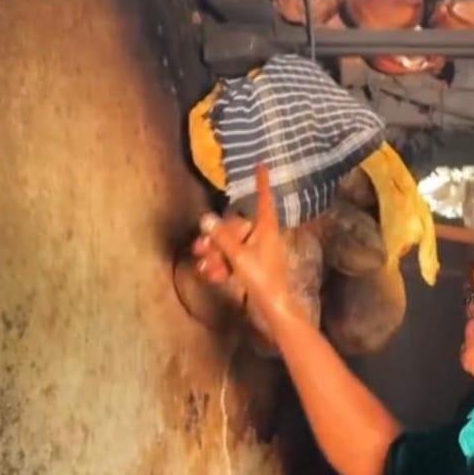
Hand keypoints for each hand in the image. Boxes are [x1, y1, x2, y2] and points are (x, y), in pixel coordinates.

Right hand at [191, 165, 293, 336]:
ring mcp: (261, 253)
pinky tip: (213, 276)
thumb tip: (206, 218)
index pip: (263, 199)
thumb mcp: (239, 256)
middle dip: (217, 238)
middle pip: (237, 228)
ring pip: (233, 246)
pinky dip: (224, 266)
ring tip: (204, 267)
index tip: (261, 165)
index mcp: (267, 229)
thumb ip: (222, 238)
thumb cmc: (262, 279)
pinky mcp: (256, 268)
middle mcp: (265, 237)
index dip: (261, 183)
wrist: (275, 308)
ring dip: (216, 256)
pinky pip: (236, 260)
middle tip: (198, 248)